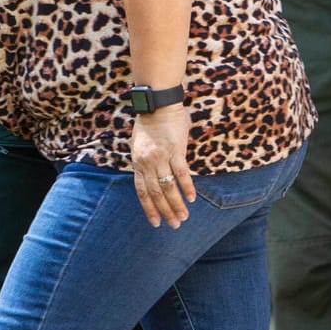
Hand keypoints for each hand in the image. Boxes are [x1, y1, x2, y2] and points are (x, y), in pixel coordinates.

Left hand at [130, 102, 195, 227]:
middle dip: (165, 211)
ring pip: (168, 187)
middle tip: (174, 225)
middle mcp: (147, 163)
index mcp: (138, 163)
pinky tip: (192, 198)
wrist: (157, 104)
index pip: (142, 192)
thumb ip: (145, 161)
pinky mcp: (175, 150)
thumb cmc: (149, 122)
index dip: (149, 208)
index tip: (156, 222)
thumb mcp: (139, 145)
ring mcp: (161, 157)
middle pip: (156, 193)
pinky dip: (187, 187)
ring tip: (184, 217)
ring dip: (176, 204)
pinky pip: (181, 173)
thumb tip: (152, 173)